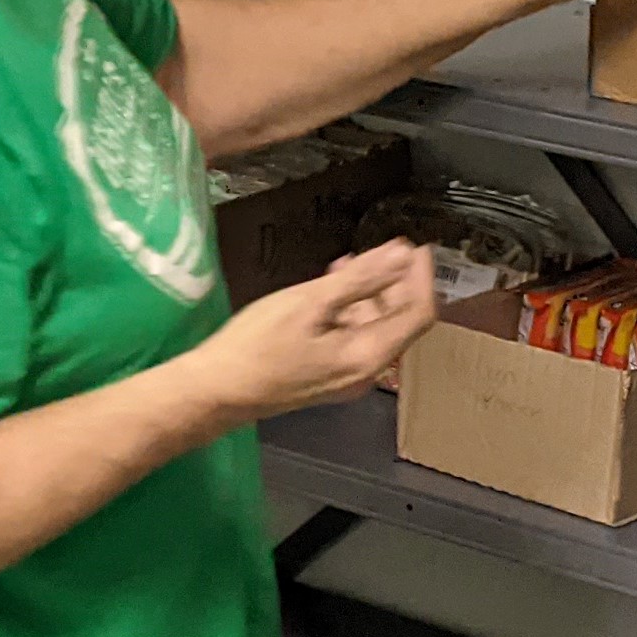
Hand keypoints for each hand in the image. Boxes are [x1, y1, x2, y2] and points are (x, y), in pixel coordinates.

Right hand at [182, 242, 443, 422]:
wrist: (216, 390)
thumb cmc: (257, 345)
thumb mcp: (310, 303)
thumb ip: (361, 279)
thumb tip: (401, 256)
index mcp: (368, 356)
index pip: (418, 314)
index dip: (421, 277)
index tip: (415, 245)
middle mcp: (365, 371)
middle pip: (398, 321)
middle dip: (396, 281)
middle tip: (385, 247)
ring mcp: (345, 376)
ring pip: (374, 327)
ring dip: (370, 292)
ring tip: (351, 261)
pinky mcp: (326, 374)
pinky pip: (352, 337)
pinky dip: (350, 308)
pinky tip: (331, 287)